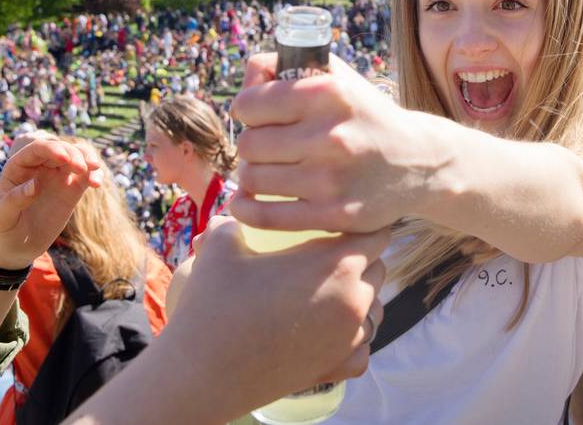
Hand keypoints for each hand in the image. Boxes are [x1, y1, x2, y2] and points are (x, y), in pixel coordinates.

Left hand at [0, 134, 101, 269]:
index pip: (37, 149)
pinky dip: (94, 174)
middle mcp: (39, 167)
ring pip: (77, 156)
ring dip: (88, 157)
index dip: (52, 149)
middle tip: (82, 169)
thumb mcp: (2, 217)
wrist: (16, 247)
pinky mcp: (71, 189)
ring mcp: (57, 177)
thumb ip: (15, 200)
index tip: (65, 158)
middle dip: (74, 153)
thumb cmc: (3, 230)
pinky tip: (96, 184)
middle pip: (61, 148)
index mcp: (19, 167)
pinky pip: (86, 175)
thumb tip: (35, 185)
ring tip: (95, 169)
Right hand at [168, 216, 387, 410]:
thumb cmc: (213, 303)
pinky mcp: (338, 367)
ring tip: (328, 293)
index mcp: (336, 264)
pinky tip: (330, 330)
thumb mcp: (222, 243)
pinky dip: (353, 337)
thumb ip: (238, 219)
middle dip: (360, 260)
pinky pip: (364, 348)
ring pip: (375, 309)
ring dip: (359, 298)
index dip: (357, 227)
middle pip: (379, 270)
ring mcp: (349, 338)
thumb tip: (237, 210)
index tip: (338, 226)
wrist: (203, 371)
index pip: (375, 235)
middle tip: (327, 257)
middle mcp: (354, 300)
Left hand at [231, 52, 435, 232]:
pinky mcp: (333, 214)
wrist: (419, 162)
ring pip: (252, 179)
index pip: (249, 105)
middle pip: (248, 144)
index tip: (259, 118)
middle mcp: (330, 135)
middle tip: (269, 148)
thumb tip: (245, 83)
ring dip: (253, 176)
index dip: (248, 111)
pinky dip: (246, 209)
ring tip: (270, 171)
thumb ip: (285, 65)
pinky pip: (264, 216)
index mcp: (328, 93)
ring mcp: (331, 178)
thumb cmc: (366, 116)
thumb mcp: (337, 77)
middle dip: (252, 145)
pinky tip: (247, 202)